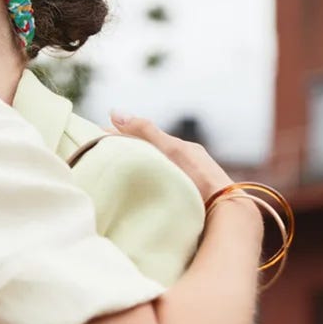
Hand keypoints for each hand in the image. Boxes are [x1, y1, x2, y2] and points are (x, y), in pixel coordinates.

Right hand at [110, 115, 232, 200]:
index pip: (145, 137)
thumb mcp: (170, 149)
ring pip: (153, 172)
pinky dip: (143, 187)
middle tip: (98, 154)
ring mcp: (184, 184)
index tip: (97, 136)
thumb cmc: (199, 177)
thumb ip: (145, 131)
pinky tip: (132, 194)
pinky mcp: (183, 202)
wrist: (225, 211)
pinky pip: (157, 189)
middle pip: (149, 153)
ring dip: (134, 171)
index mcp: (182, 149)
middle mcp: (184, 164)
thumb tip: (114, 111)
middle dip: (125, 152)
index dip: (121, 135)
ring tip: (109, 174)